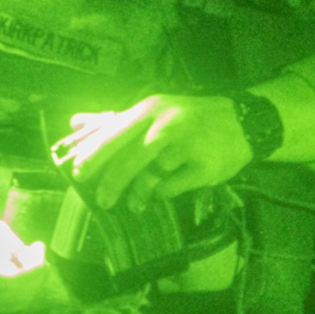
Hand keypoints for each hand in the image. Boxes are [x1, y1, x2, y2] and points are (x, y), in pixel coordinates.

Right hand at [0, 204, 48, 313]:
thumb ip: (2, 237)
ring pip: (9, 303)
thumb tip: (22, 251)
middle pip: (21, 296)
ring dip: (21, 283)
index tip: (39, 246)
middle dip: (34, 275)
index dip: (38, 263)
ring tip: (17, 258)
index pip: (25, 280)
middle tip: (33, 253)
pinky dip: (4, 289)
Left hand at [55, 94, 252, 214]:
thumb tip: (74, 122)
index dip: (94, 155)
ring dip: (138, 193)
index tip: (78, 174)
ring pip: (151, 176)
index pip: (114, 133)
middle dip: (111, 183)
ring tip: (132, 204)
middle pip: (130, 158)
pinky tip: (159, 195)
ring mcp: (187, 146)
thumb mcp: (152, 111)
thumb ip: (113, 120)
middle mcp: (167, 125)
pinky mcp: (204, 167)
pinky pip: (172, 187)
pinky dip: (162, 193)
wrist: (240, 122)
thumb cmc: (187, 118)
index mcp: (150, 109)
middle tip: (101, 201)